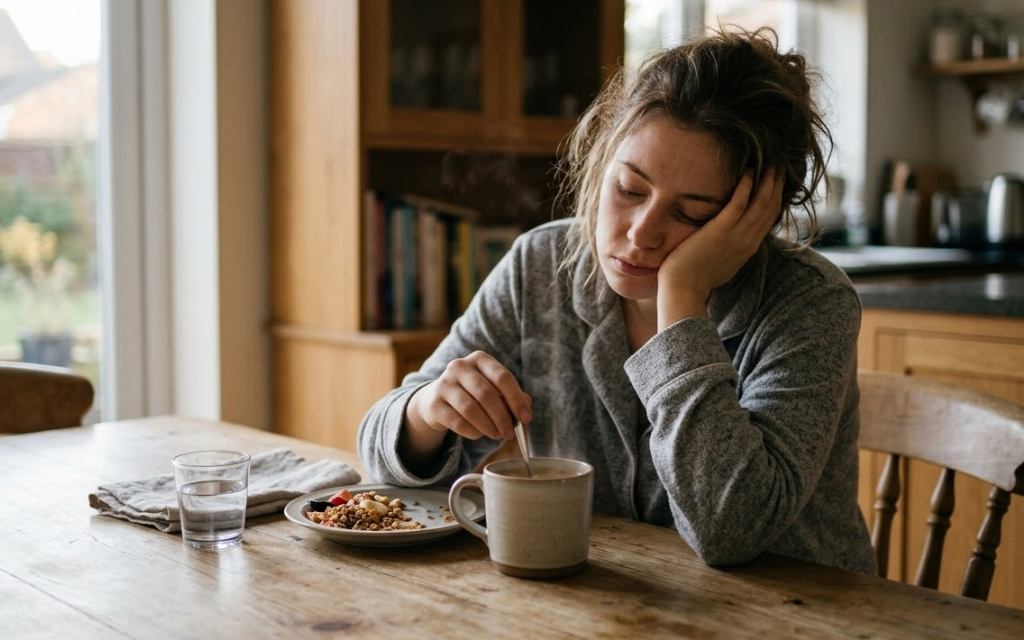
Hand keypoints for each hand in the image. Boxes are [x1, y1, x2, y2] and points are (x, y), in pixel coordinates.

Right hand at [404, 351, 531, 453]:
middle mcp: (460, 366)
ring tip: (497, 435)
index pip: (502, 377)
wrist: (436, 400)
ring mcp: (444, 384)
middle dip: (502, 417)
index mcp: (479, 359)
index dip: (516, 399)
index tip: (526, 418)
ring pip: (471, 409)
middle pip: (486, 394)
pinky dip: (473, 432)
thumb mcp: (492, 389)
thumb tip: (526, 406)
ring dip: (488, 426)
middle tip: (510, 434)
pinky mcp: (434, 404)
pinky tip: (479, 434)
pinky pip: (458, 422)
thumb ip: (511, 396)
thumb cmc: (472, 394)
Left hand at [656, 167, 783, 325]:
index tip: (779, 180)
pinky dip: (746, 185)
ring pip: (761, 202)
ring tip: (772, 161)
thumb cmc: (695, 278)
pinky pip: (738, 203)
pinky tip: (749, 170)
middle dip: (778, 183)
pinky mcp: (720, 231)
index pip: (770, 218)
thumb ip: (729, 247)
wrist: (683, 291)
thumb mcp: (721, 262)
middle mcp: (748, 241)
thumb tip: (728, 238)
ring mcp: (736, 236)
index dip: (777, 196)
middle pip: (771, 207)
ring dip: (768, 179)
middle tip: (781, 163)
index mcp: (749, 248)